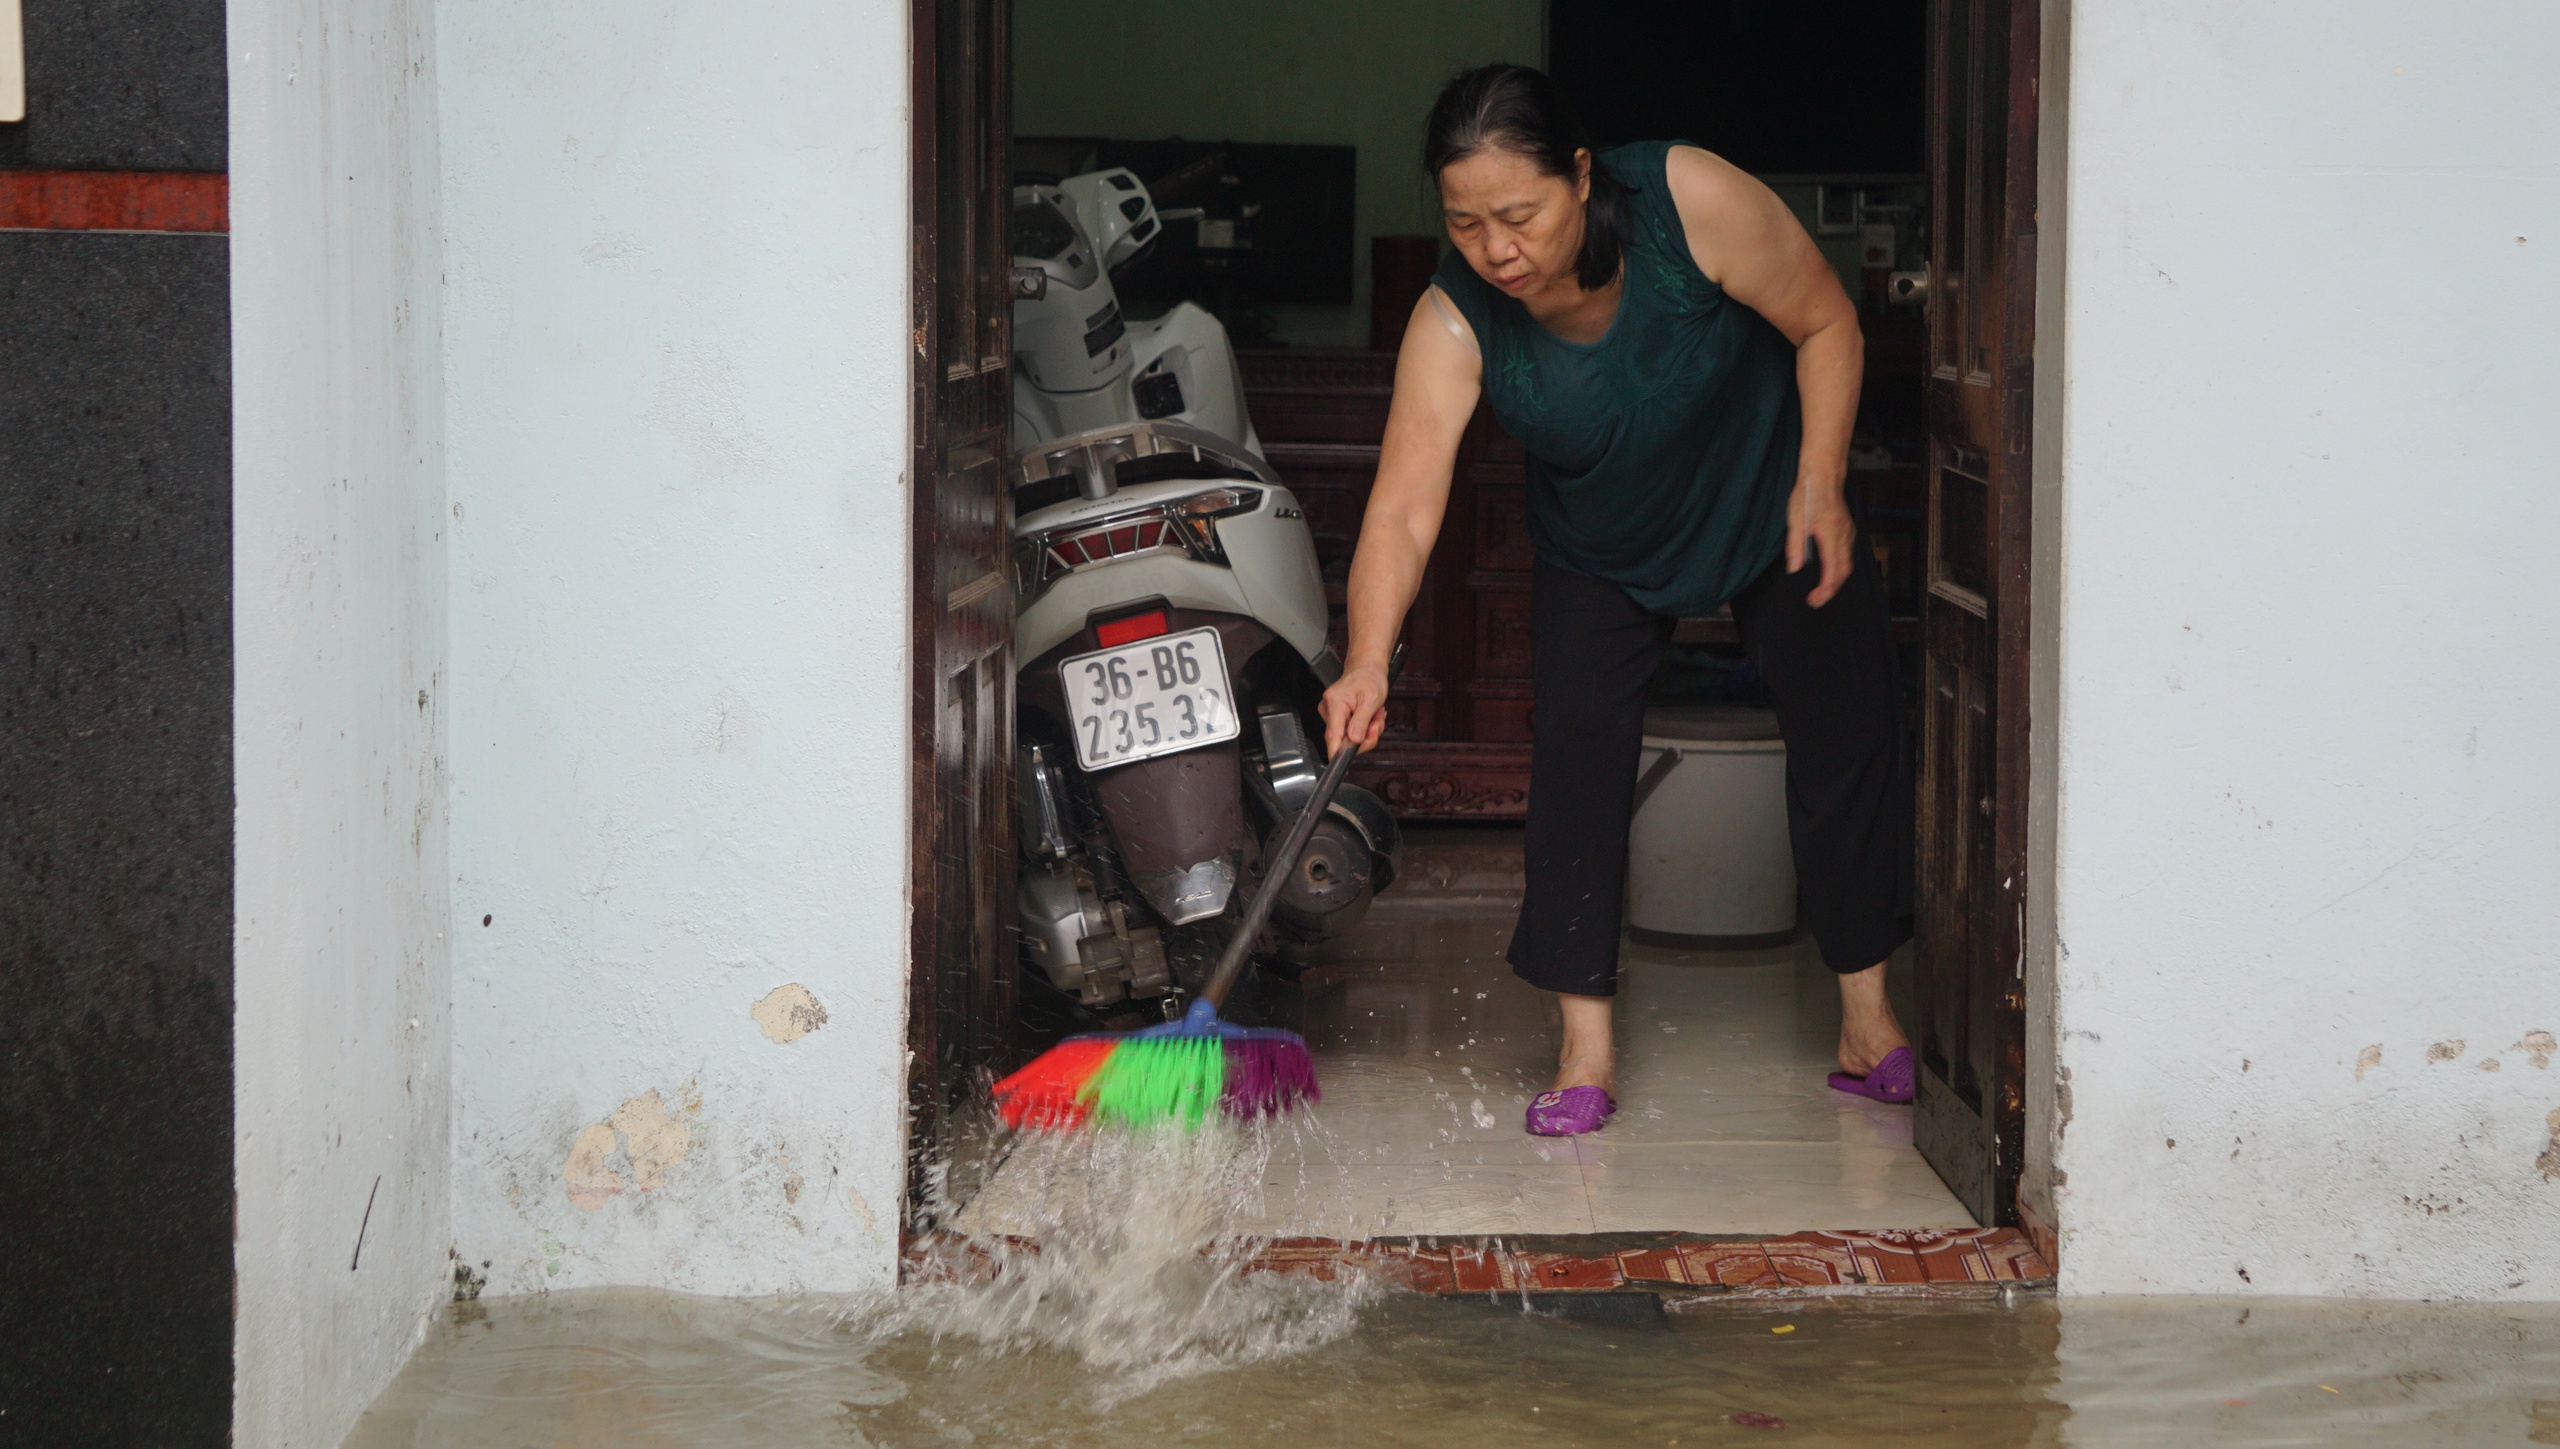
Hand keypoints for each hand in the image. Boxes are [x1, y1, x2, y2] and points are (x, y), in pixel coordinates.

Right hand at [1319, 661, 1390, 757]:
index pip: (1333, 736)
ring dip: (1366, 731)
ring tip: (1374, 715)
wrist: (1367, 668)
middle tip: (1376, 723)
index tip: (1344, 763)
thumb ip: (1362, 721)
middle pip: (1343, 740)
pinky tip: (1368, 716)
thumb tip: (1355, 739)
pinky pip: (1350, 732)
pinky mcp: (1336, 717)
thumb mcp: (1372, 699)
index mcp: (1335, 704)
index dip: (1339, 752)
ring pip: (1349, 737)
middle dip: (1365, 736)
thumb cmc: (1369, 678)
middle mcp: (1329, 709)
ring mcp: (1331, 714)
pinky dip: (1363, 727)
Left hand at [1785, 475, 1855, 607]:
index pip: (1833, 572)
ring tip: (1821, 590)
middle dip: (1831, 590)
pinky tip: (1828, 570)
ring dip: (1836, 579)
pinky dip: (1839, 567)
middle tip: (1816, 600)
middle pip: (1844, 572)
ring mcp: (1848, 532)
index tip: (1814, 600)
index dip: (1825, 590)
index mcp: (1831, 535)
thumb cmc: (1808, 495)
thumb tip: (1794, 568)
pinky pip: (1847, 554)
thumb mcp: (1795, 521)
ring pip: (1847, 564)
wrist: (1823, 476)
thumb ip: (1795, 546)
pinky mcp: (1847, 529)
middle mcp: (1844, 536)